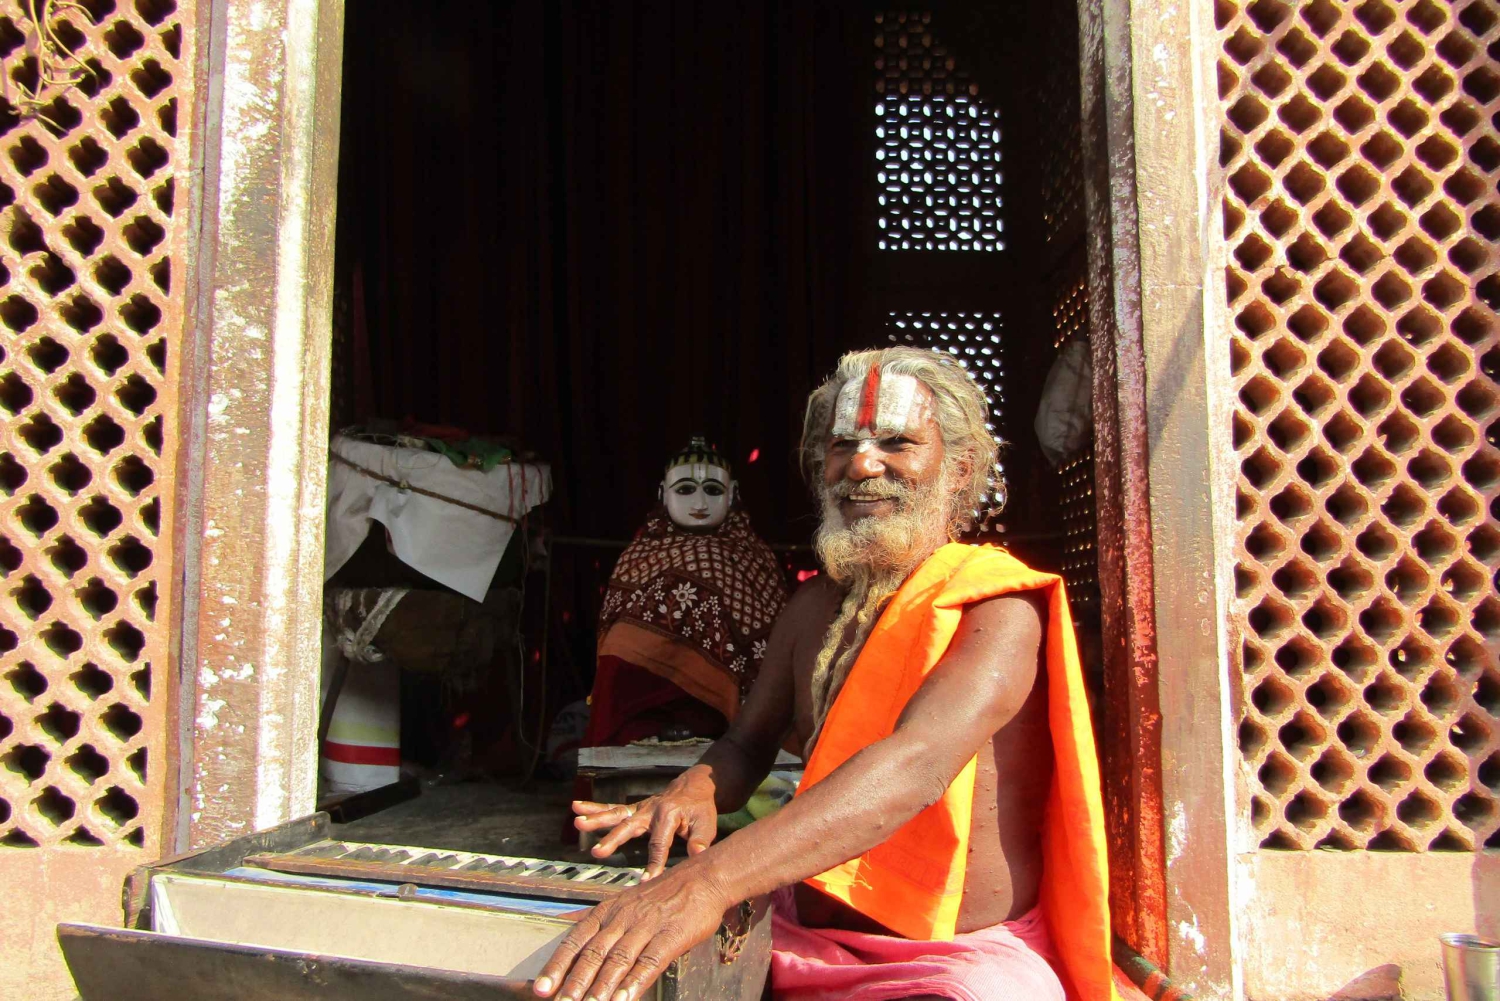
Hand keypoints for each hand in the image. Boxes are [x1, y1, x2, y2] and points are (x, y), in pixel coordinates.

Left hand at [532, 863, 728, 1000]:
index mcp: (609, 910)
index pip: (576, 939)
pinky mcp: (671, 936)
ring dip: (601, 987)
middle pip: (593, 953)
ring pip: (618, 960)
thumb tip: (569, 933)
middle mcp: (623, 918)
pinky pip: (649, 962)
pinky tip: (624, 1000)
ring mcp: (647, 926)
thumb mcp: (625, 902)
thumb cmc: (664, 894)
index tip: (542, 987)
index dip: (558, 965)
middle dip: (574, 982)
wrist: (704, 878)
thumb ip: (601, 921)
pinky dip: (635, 983)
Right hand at [573, 767, 718, 878]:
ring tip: (577, 822)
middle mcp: (650, 810)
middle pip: (629, 827)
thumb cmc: (700, 809)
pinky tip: (577, 807)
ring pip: (616, 814)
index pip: (659, 843)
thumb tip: (698, 856)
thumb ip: (700, 841)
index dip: (654, 863)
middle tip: (597, 852)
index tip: (646, 881)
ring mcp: (640, 808)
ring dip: (596, 819)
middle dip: (613, 840)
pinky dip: (595, 808)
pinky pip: (613, 809)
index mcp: (669, 815)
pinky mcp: (634, 809)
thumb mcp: (706, 824)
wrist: (694, 787)